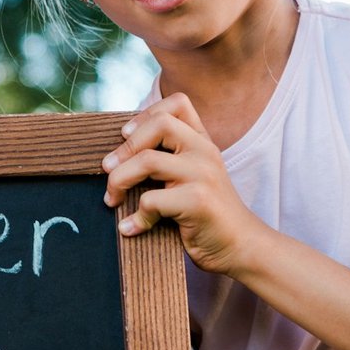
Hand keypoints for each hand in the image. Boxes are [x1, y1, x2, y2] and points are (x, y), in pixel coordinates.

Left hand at [102, 93, 263, 273]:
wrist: (241, 246)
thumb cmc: (206, 215)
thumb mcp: (192, 177)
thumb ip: (168, 160)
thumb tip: (115, 157)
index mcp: (202, 142)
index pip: (178, 104)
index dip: (145, 114)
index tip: (126, 136)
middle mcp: (205, 152)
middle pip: (159, 124)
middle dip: (125, 147)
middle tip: (108, 169)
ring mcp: (204, 174)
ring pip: (148, 160)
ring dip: (119, 180)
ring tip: (112, 199)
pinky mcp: (198, 201)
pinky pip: (151, 200)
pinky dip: (135, 217)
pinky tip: (132, 228)